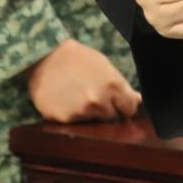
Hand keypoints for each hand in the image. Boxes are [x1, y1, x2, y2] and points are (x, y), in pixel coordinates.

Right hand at [25, 39, 141, 122]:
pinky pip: (74, 124)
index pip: (129, 109)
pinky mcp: (63, 120)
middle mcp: (99, 101)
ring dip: (89, 114)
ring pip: (93, 123)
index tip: (116, 102)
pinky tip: (65, 102)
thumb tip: (138, 100)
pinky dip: (72, 116)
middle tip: (92, 95)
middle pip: (112, 117)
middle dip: (106, 109)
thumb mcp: (104, 66)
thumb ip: (122, 86)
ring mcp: (81, 113)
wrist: (44, 58)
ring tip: (77, 97)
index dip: (123, 105)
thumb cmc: (77, 58)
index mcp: (113, 86)